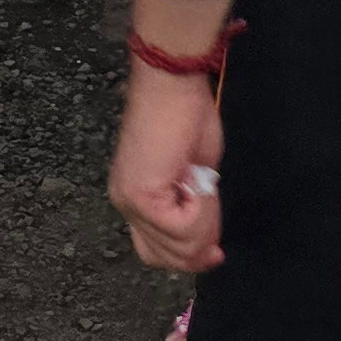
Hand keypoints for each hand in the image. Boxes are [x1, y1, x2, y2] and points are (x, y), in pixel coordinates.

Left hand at [109, 65, 225, 273]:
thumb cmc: (184, 115)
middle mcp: (125, 204)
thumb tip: (207, 246)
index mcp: (134, 199)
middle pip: (165, 257)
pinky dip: (202, 211)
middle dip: (199, 247)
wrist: (172, 83)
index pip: (156, 252)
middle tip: (216, 224)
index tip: (214, 252)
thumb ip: (192, 211)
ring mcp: (130, 201)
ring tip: (205, 187)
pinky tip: (200, 182)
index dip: (187, 257)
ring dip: (203, 224)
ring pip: (177, 246)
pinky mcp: (142, 195)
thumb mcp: (193, 175)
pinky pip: (182, 227)